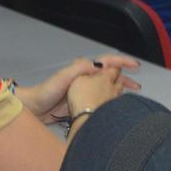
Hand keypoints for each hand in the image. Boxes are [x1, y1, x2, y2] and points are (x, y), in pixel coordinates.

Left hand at [16, 55, 140, 121]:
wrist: (34, 108)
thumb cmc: (45, 92)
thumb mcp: (63, 78)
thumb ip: (79, 69)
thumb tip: (98, 64)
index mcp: (83, 69)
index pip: (106, 61)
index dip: (122, 61)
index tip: (135, 66)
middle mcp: (85, 78)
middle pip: (110, 75)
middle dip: (125, 78)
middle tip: (137, 86)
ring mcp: (84, 90)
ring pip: (107, 87)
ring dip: (119, 89)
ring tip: (130, 96)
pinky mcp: (81, 101)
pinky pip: (101, 98)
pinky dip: (110, 100)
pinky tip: (115, 106)